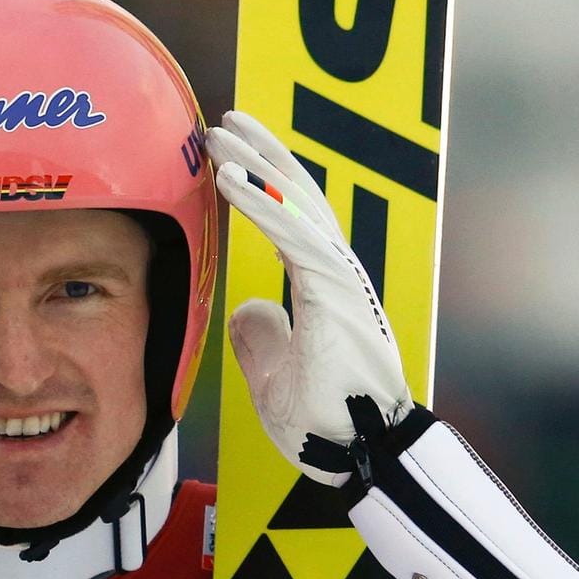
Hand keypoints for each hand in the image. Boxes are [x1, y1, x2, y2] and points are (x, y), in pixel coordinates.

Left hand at [210, 111, 412, 484]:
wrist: (358, 456)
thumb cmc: (326, 424)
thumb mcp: (273, 376)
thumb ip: (260, 339)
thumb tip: (245, 308)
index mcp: (325, 289)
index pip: (294, 220)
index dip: (265, 182)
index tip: (232, 153)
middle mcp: (337, 275)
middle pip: (299, 197)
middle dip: (262, 154)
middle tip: (225, 122)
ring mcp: (341, 281)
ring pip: (297, 205)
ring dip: (257, 164)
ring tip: (221, 134)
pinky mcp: (335, 293)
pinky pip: (291, 237)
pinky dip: (259, 204)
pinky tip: (229, 179)